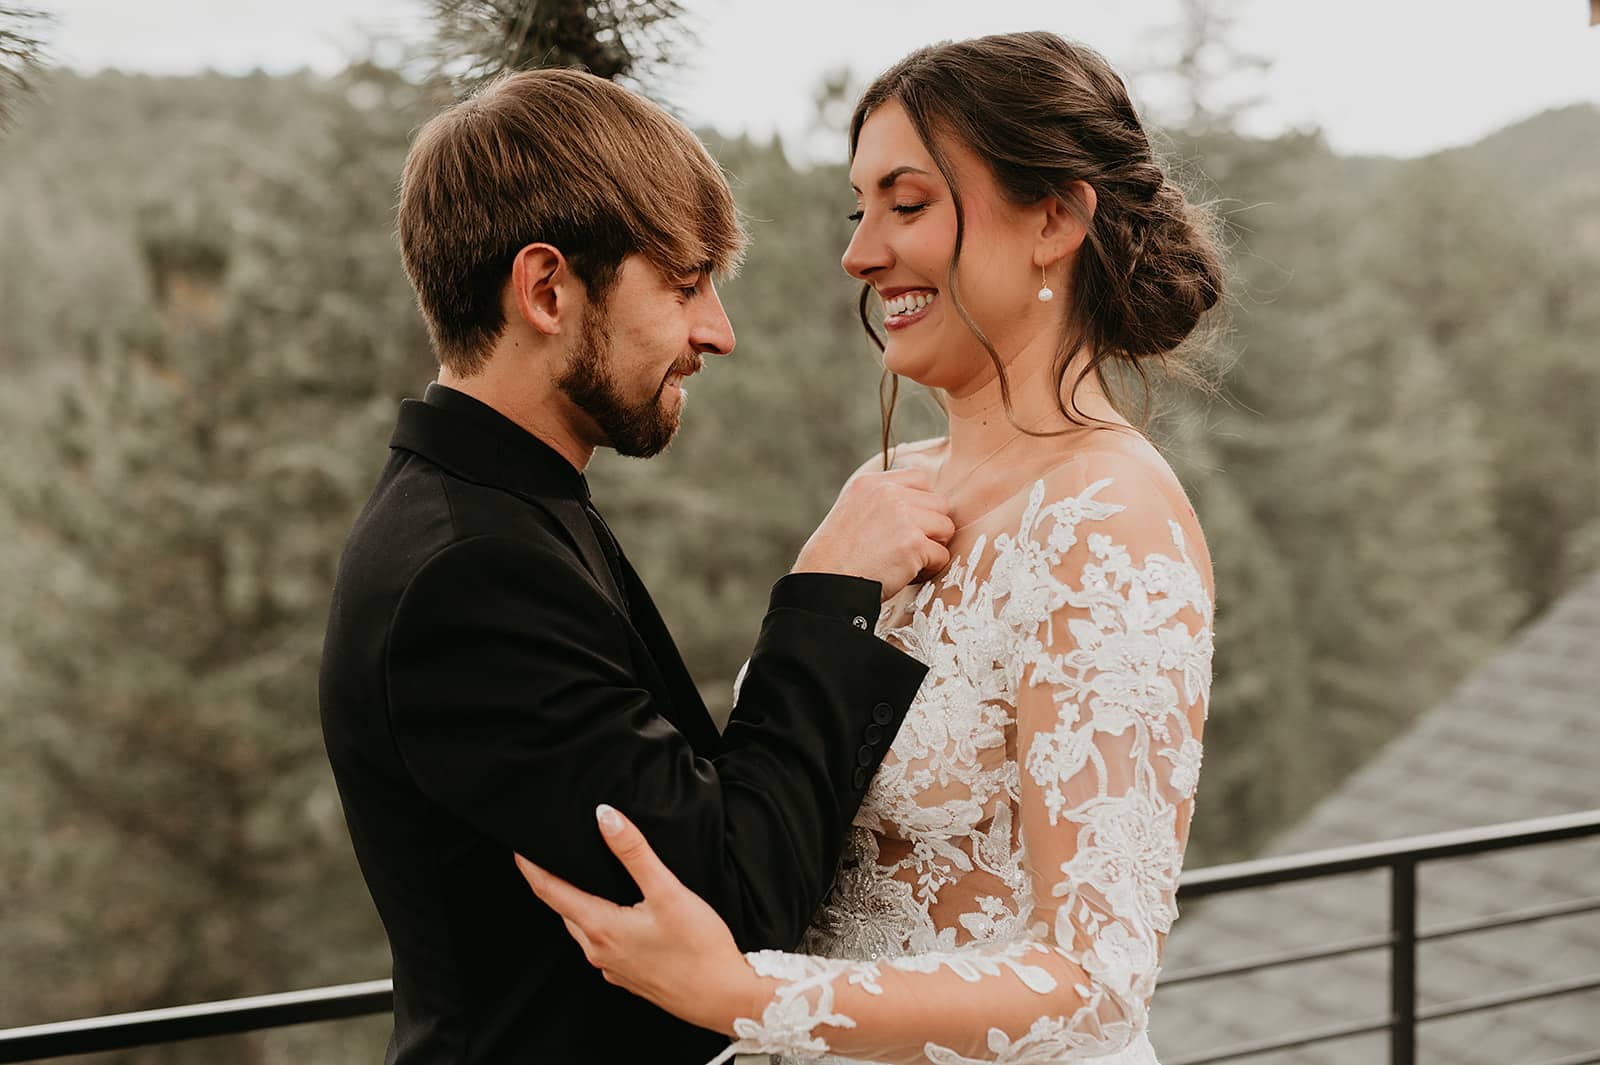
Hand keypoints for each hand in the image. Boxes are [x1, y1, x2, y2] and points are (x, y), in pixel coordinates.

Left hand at [514, 805, 760, 1035]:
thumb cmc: (699, 948)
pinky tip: (616, 912)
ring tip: (577, 877)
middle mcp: (598, 951)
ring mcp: (612, 966)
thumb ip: (634, 852)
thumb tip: (605, 817)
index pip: (550, 891)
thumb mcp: (668, 891)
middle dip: (551, 883)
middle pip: (563, 910)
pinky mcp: (629, 975)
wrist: (723, 998)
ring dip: (574, 903)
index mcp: (601, 928)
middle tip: (548, 856)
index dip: (531, 867)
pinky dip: (597, 922)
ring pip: (581, 928)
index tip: (519, 847)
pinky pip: (600, 944)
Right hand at [793, 467, 953, 600]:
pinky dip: (928, 570)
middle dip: (930, 528)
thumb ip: (882, 500)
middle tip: (908, 548)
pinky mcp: (913, 544)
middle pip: (939, 504)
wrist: (825, 583)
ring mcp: (903, 517)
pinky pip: (942, 555)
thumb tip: (921, 504)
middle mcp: (888, 493)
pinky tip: (905, 574)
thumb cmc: (837, 556)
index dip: (921, 505)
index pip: (920, 479)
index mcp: (872, 483)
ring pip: (946, 528)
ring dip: (932, 548)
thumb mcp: (852, 510)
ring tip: (907, 561)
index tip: (905, 527)